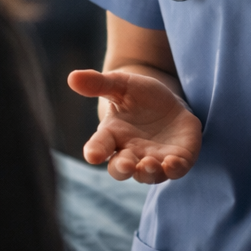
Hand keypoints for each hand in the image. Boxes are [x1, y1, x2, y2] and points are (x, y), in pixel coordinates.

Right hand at [67, 70, 201, 183]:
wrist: (168, 102)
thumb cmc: (139, 95)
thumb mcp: (120, 85)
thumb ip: (99, 84)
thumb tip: (72, 77)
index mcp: (112, 136)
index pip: (99, 146)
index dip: (95, 151)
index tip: (92, 155)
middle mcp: (130, 152)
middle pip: (121, 168)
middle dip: (123, 168)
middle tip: (127, 165)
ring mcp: (154, 158)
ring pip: (148, 174)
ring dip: (148, 172)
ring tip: (150, 163)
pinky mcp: (178, 158)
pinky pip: (175, 169)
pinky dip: (174, 169)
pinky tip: (173, 162)